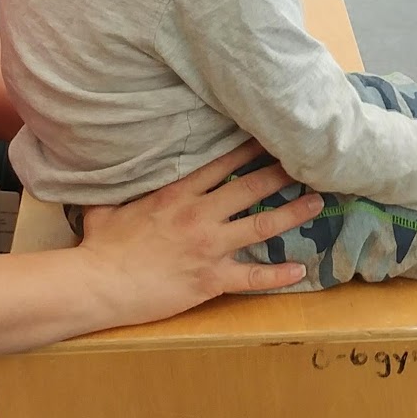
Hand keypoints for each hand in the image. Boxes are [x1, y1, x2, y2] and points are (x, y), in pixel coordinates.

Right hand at [76, 142, 322, 326]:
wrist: (99, 283)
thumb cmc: (101, 246)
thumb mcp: (108, 204)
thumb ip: (124, 187)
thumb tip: (117, 169)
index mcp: (177, 194)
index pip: (221, 163)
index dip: (248, 148)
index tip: (270, 135)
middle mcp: (200, 215)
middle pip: (250, 186)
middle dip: (281, 172)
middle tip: (308, 161)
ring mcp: (209, 247)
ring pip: (261, 225)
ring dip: (292, 213)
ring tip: (317, 202)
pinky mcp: (211, 278)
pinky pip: (253, 277)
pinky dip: (278, 275)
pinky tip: (301, 270)